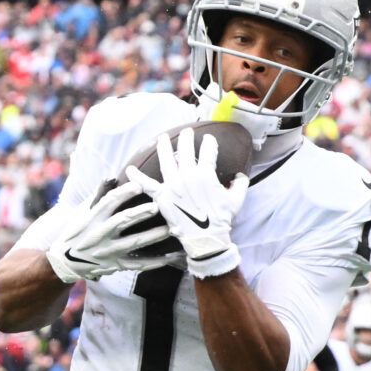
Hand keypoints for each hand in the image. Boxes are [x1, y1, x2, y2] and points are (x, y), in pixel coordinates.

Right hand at [41, 181, 169, 283]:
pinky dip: (154, 262)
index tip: (138, 185)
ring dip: (152, 236)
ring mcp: (108, 251)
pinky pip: (137, 264)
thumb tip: (112, 176)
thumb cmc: (78, 231)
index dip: (124, 193)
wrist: (66, 261)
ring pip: (133, 243)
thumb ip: (98, 195)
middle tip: (157, 206)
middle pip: (122, 221)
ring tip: (169, 229)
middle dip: (140, 213)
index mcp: (92, 218)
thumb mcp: (82, 212)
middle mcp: (100, 234)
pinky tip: (169, 257)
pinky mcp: (115, 265)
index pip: (108, 202)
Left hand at [126, 129, 248, 278]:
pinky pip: (147, 185)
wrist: (206, 238)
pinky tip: (130, 169)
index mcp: (206, 174)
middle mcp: (188, 176)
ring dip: (164, 146)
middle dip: (187, 138)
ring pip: (166, 160)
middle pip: (186, 150)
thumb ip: (239, 184)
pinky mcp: (162, 197)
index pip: (208, 151)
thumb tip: (240, 175)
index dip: (210, 143)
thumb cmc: (221, 220)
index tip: (209, 140)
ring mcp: (173, 185)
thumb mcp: (236, 200)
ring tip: (162, 138)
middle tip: (187, 132)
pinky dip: (137, 178)